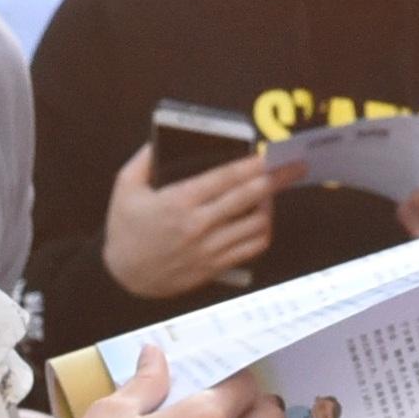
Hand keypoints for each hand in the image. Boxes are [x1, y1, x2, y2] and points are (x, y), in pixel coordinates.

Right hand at [99, 144, 283, 299]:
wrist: (123, 278)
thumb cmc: (124, 230)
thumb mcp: (124, 188)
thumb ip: (143, 160)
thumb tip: (160, 139)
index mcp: (178, 202)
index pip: (225, 178)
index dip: (252, 164)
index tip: (271, 154)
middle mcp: (198, 225)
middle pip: (248, 197)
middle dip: (276, 179)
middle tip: (295, 166)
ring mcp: (209, 249)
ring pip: (255, 225)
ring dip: (269, 205)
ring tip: (272, 191)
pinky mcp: (215, 266)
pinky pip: (250, 248)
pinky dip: (263, 232)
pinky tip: (262, 219)